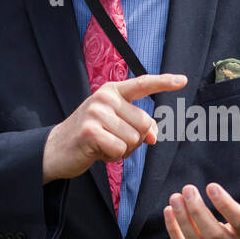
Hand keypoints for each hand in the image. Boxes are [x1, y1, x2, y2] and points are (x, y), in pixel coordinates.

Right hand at [42, 73, 185, 182]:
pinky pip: (120, 150)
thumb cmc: (90, 136)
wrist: (56, 149)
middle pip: (144, 124)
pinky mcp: (90, 131)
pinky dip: (112, 157)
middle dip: (134, 140)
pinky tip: (97, 152)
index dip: (164, 82)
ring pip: (134, 139)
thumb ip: (136, 125)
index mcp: (112, 91)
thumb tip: (153, 137)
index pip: (142, 84)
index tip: (183, 80)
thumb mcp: (115, 125)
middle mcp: (105, 97)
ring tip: (102, 145)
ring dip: (122, 150)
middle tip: (111, 140)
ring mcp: (96, 113)